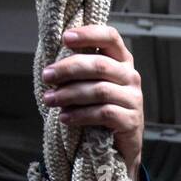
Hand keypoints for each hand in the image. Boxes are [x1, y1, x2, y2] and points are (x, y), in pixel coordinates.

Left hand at [40, 25, 143, 178]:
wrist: (121, 147)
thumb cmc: (101, 110)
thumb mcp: (92, 85)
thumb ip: (80, 71)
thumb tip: (50, 65)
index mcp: (121, 61)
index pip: (110, 37)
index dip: (89, 34)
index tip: (65, 37)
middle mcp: (130, 77)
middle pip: (99, 65)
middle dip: (68, 69)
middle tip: (47, 76)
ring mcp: (133, 99)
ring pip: (99, 90)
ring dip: (70, 94)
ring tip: (50, 99)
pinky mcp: (131, 121)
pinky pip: (104, 114)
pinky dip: (80, 115)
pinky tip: (65, 118)